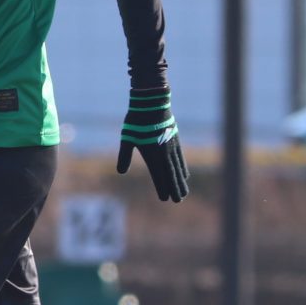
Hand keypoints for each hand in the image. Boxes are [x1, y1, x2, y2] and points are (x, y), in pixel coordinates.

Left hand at [116, 87, 188, 201]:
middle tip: (179, 201)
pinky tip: (185, 175)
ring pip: (178, 167)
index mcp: (152, 154)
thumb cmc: (136, 121)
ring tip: (184, 193)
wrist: (152, 103)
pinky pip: (180, 158)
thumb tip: (120, 171)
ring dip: (180, 181)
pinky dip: (183, 168)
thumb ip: (124, 155)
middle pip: (171, 174)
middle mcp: (164, 152)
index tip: (165, 198)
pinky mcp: (175, 140)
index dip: (162, 187)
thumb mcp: (127, 138)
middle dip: (174, 188)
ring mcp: (171, 146)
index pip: (158, 175)